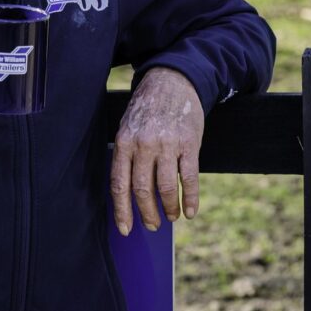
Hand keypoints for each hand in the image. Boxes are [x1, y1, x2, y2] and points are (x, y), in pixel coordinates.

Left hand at [110, 67, 203, 235]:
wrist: (172, 82)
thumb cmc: (146, 110)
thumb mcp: (127, 127)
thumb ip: (126, 156)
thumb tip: (127, 192)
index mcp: (124, 143)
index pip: (119, 184)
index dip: (122, 210)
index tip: (125, 228)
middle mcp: (144, 145)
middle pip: (142, 189)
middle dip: (146, 213)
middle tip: (152, 225)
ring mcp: (167, 145)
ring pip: (165, 187)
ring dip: (168, 208)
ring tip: (171, 218)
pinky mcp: (189, 144)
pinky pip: (189, 177)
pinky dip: (190, 198)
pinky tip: (191, 211)